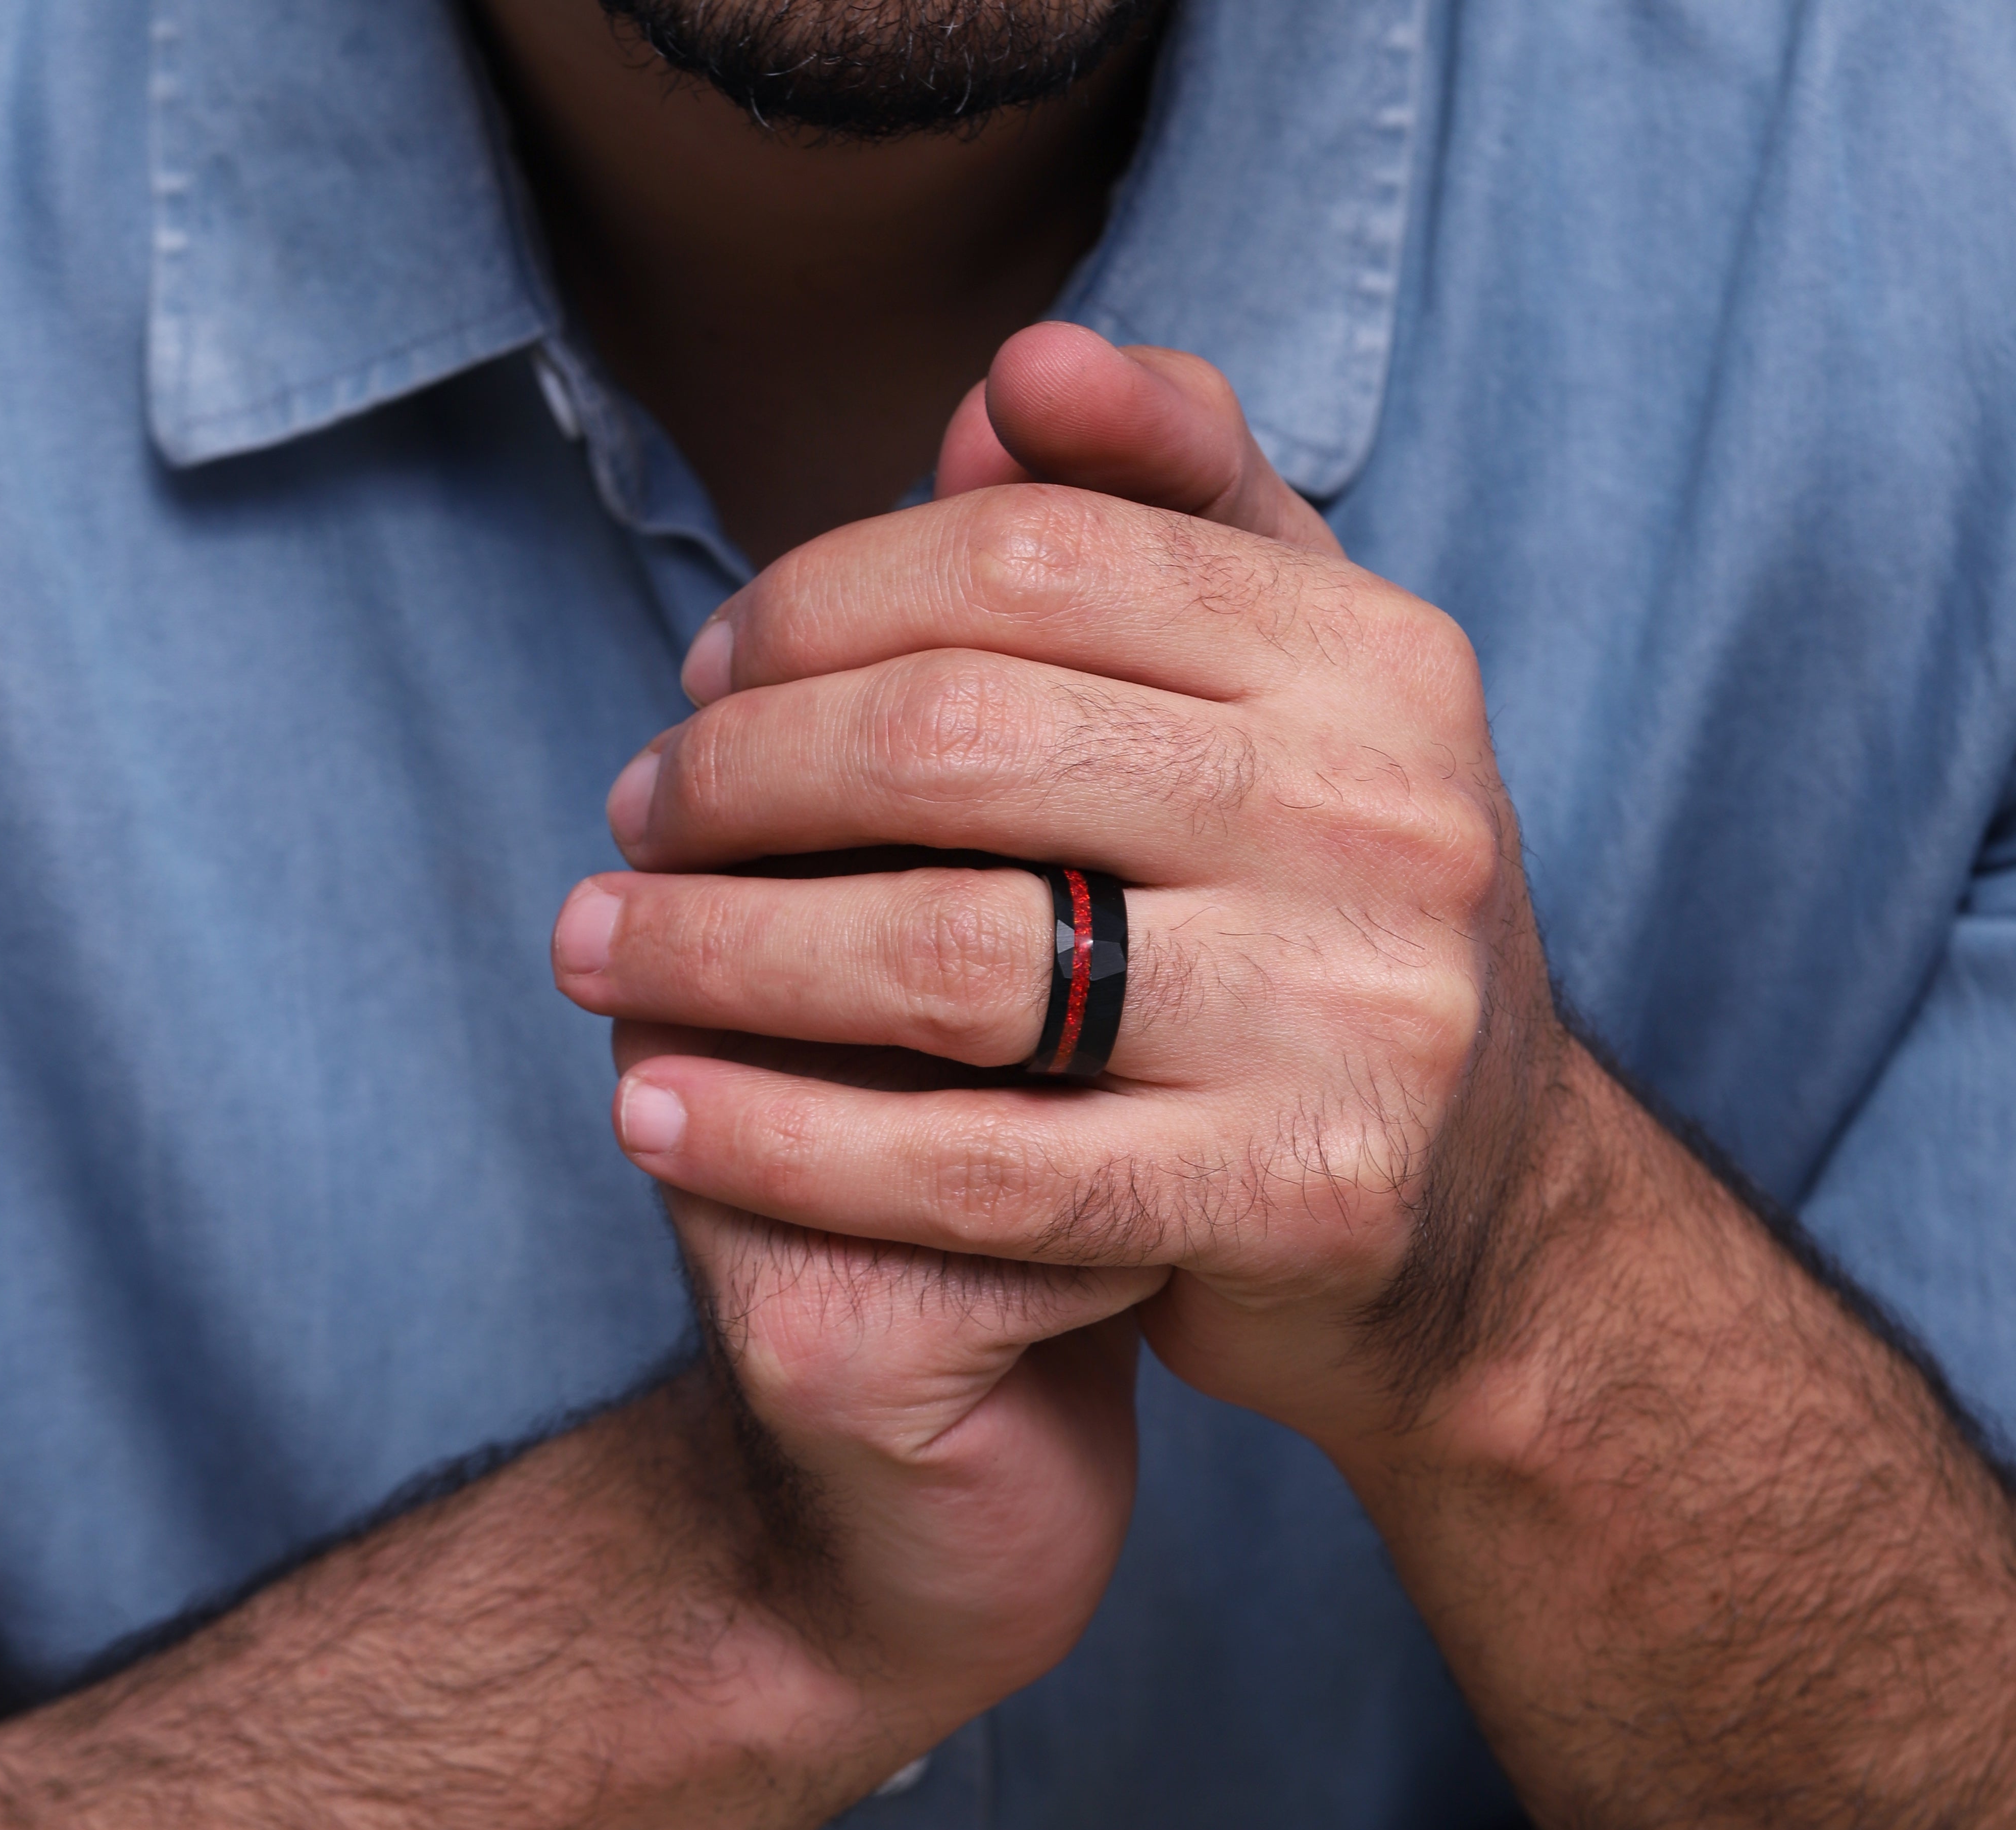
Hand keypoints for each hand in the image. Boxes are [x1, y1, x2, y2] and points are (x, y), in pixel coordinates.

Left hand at [558, 323, 1565, 1450]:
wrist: (1478, 1213)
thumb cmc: (1324, 925)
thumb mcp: (1299, 694)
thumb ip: (1175, 517)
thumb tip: (1014, 370)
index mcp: (1379, 660)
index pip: (1033, 556)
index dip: (826, 594)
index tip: (713, 667)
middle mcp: (1384, 820)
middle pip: (961, 737)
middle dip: (741, 768)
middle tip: (637, 810)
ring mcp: (1349, 1018)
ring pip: (942, 952)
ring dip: (714, 945)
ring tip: (597, 945)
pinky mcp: (1285, 1200)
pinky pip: (972, 1167)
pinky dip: (780, 1141)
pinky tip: (650, 1114)